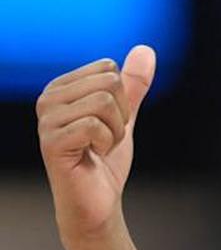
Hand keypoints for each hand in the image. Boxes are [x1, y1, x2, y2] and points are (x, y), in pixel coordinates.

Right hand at [36, 45, 155, 242]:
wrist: (97, 200)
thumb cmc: (106, 159)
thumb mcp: (125, 114)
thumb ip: (134, 83)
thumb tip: (145, 49)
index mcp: (61, 87)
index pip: (109, 68)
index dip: (122, 98)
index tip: (108, 122)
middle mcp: (47, 99)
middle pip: (109, 82)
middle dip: (121, 114)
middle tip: (105, 138)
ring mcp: (46, 121)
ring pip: (105, 101)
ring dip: (115, 130)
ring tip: (99, 147)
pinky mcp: (51, 142)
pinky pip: (96, 125)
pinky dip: (107, 142)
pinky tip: (92, 156)